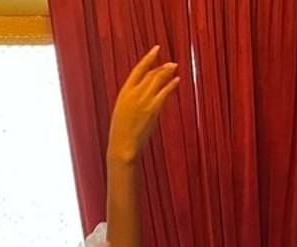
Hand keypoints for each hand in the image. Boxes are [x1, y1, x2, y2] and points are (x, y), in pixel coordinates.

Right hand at [108, 45, 179, 164]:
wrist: (122, 146)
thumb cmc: (120, 134)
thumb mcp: (121, 113)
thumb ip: (131, 101)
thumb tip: (140, 95)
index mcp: (124, 93)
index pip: (138, 70)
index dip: (148, 58)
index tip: (156, 50)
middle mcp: (134, 94)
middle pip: (150, 74)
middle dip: (161, 67)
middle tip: (170, 64)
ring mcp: (144, 101)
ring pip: (158, 80)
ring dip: (167, 72)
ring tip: (174, 67)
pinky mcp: (153, 109)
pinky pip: (164, 92)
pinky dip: (171, 85)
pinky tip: (176, 80)